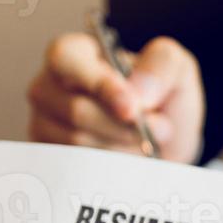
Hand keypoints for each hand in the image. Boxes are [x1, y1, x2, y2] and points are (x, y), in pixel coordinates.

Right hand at [27, 32, 204, 162]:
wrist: (164, 146)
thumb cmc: (164, 99)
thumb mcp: (177, 70)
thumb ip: (162, 65)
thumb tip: (138, 93)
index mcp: (76, 54)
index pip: (66, 59)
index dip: (99, 84)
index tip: (132, 109)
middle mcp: (50, 86)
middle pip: (75, 110)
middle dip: (123, 126)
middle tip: (160, 129)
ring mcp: (45, 124)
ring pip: (78, 142)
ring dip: (122, 147)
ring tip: (146, 142)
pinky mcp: (50, 158)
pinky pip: (76, 168)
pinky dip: (112, 167)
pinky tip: (129, 159)